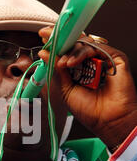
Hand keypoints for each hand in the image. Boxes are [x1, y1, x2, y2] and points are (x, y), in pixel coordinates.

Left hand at [38, 27, 136, 149]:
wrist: (107, 123)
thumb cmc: (91, 111)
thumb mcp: (65, 89)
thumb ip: (56, 70)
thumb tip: (44, 52)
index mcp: (80, 69)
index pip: (67, 50)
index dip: (56, 43)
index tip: (43, 38)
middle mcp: (92, 62)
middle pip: (76, 43)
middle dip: (61, 39)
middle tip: (47, 38)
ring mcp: (104, 60)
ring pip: (85, 43)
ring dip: (70, 51)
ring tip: (62, 64)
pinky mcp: (116, 59)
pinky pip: (97, 48)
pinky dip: (82, 52)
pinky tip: (71, 62)